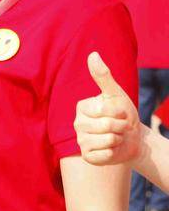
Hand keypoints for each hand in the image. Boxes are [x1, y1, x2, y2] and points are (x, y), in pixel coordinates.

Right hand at [75, 51, 141, 166]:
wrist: (132, 137)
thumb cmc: (124, 113)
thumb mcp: (116, 94)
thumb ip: (103, 76)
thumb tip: (93, 54)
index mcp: (82, 108)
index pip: (103, 110)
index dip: (120, 111)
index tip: (121, 112)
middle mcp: (78, 124)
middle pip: (107, 125)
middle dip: (122, 126)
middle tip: (121, 126)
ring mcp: (81, 141)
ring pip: (107, 140)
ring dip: (120, 139)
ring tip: (117, 136)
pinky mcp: (88, 156)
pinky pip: (104, 154)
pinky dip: (114, 152)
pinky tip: (112, 149)